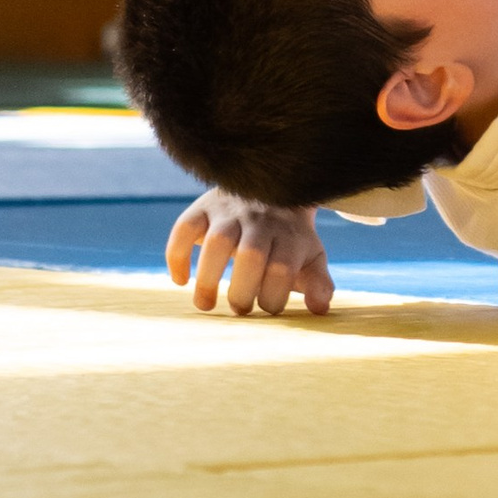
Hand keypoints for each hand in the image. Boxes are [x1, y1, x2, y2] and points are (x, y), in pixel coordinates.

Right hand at [166, 192, 335, 315]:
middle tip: (239, 310)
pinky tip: (180, 280)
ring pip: (218, 241)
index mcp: (288, 234)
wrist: (272, 188)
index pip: (282, 268)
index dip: (273, 297)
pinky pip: (185, 227)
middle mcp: (260, 220)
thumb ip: (318, 283)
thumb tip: (320, 308)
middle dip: (242, 291)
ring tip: (205, 305)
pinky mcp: (204, 206)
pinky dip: (177, 255)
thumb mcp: (310, 256)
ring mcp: (230, 211)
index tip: (266, 309)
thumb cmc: (289, 237)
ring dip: (208, 278)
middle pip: (252, 255)